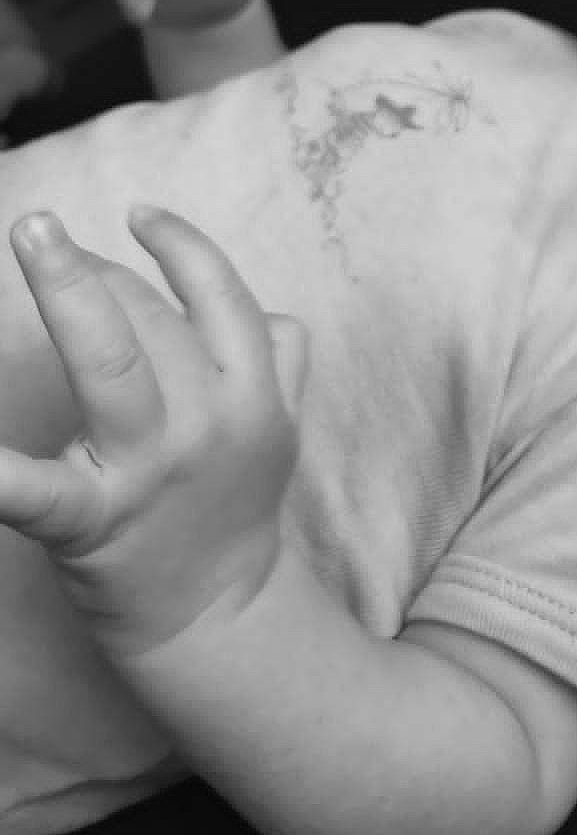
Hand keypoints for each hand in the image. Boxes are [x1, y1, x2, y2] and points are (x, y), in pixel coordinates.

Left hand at [0, 206, 306, 658]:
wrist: (216, 620)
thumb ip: (282, 364)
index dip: (180, 244)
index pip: (218, 294)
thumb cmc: (232, 507)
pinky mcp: (93, 521)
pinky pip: (38, 488)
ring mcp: (151, 470)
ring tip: (35, 234)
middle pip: (151, 319)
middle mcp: (209, 420)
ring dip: (72, 291)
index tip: (138, 215)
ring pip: (114, 361)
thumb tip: (276, 315)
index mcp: (254, 391)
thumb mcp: (279, 430)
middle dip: (95, 269)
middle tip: (38, 230)